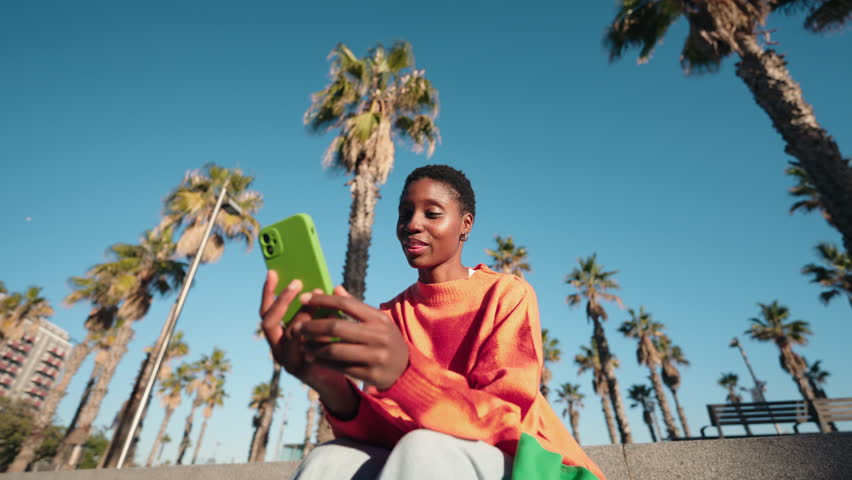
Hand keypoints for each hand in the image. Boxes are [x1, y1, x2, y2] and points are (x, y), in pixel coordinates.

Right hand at [259, 271, 340, 385]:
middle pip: (268, 321)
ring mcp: (286, 360)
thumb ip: (318, 310)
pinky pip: (305, 346)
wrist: (336, 381)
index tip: (273, 272)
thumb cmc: (328, 349)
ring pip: (289, 332)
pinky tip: (332, 318)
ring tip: (320, 297)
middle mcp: (276, 348)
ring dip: (304, 313)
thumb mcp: (321, 326)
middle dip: (282, 300)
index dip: (268, 293)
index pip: (266, 311)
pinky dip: (318, 330)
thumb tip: (324, 286)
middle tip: (297, 282)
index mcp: (278, 335)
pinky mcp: (300, 369)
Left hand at [298, 287, 409, 389]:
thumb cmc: (385, 339)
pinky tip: (314, 357)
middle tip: (298, 327)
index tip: (303, 299)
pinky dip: (323, 362)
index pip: (345, 304)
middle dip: (313, 326)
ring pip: (335, 350)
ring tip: (303, 344)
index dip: (322, 300)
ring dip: (314, 347)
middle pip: (337, 327)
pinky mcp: (369, 374)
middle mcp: (378, 336)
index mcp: (378, 319)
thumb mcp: (376, 320)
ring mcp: (375, 356)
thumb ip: (356, 306)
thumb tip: (335, 288)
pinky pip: (339, 367)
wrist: (404, 368)